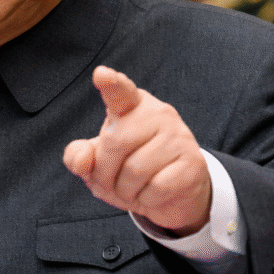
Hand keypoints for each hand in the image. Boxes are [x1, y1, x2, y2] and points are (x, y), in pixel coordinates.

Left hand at [63, 65, 211, 234]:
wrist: (172, 194)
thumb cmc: (128, 169)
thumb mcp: (98, 163)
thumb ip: (79, 157)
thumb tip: (81, 158)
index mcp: (131, 105)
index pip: (120, 91)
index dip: (111, 84)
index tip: (102, 75)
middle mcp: (158, 113)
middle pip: (116, 142)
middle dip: (104, 171)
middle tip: (110, 182)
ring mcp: (179, 136)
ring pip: (136, 169)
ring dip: (125, 190)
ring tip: (130, 189)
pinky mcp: (194, 163)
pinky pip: (158, 187)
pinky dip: (147, 199)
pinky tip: (151, 194)